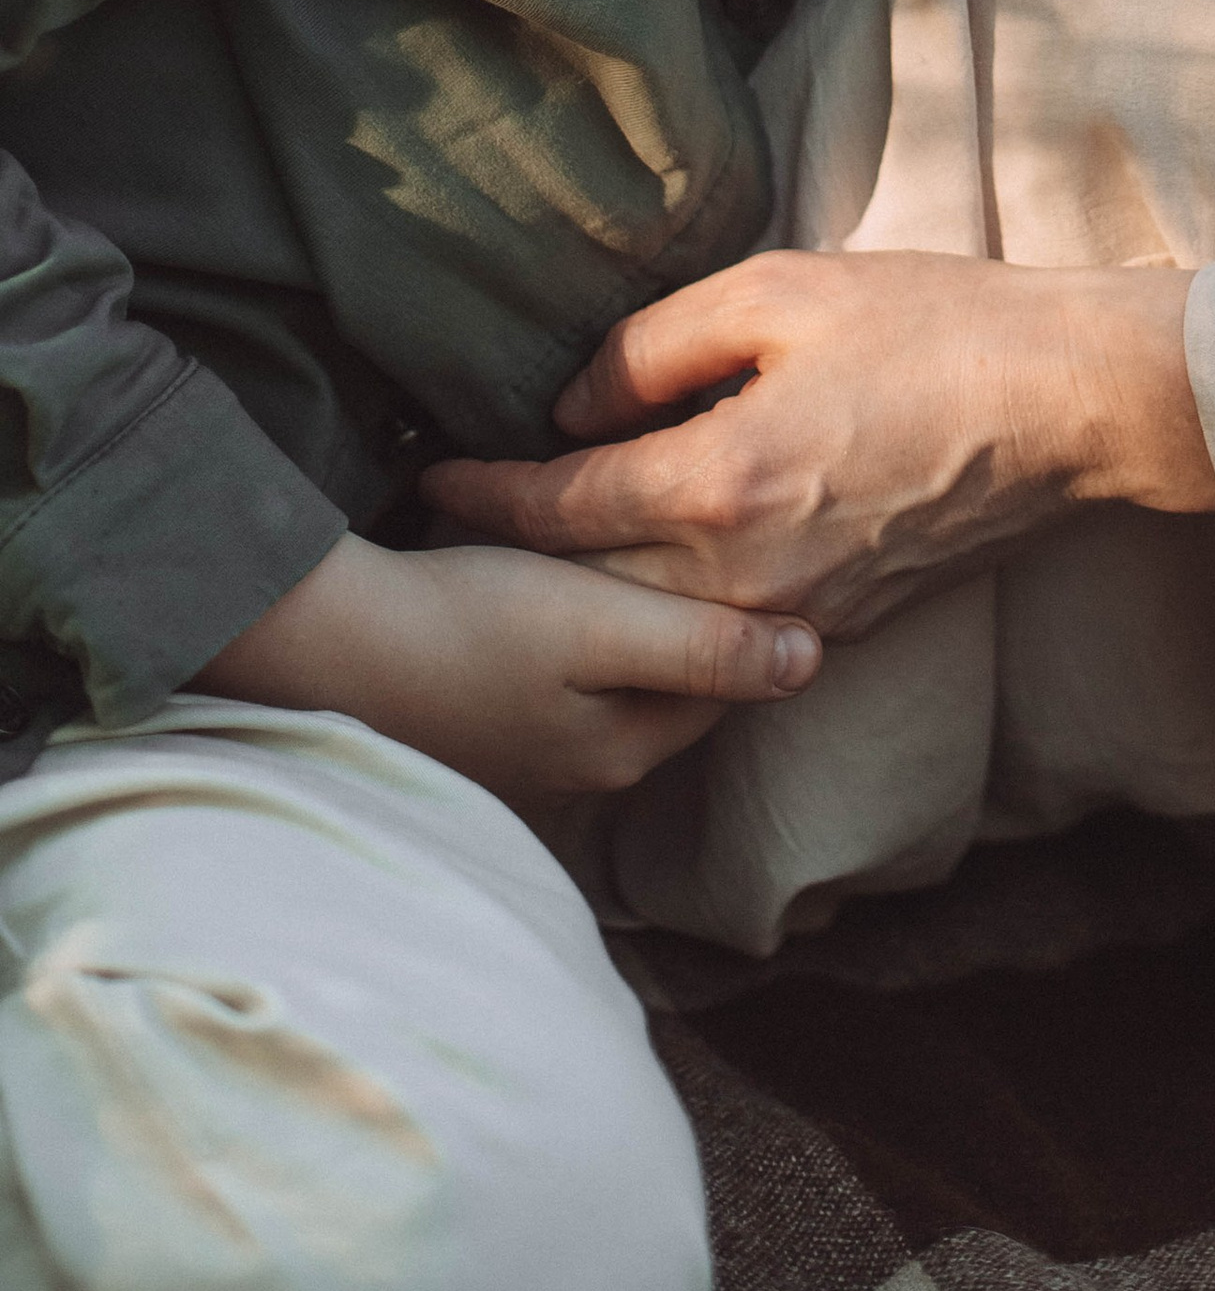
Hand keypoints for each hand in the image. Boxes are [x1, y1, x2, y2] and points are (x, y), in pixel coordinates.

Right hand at [192, 531, 820, 807]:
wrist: (325, 642)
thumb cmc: (467, 624)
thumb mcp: (599, 625)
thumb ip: (704, 645)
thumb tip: (813, 660)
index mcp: (628, 745)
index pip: (733, 676)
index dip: (753, 605)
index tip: (764, 535)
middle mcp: (588, 765)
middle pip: (678, 677)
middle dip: (698, 613)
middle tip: (715, 526)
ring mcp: (532, 749)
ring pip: (621, 671)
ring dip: (636, 613)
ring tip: (642, 543)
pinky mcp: (487, 716)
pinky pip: (565, 667)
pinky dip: (580, 622)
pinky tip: (567, 575)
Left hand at [420, 249, 1214, 639]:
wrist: (1073, 403)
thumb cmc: (938, 326)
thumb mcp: (783, 290)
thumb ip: (657, 344)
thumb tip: (576, 403)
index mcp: (723, 485)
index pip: (562, 508)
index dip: (485, 492)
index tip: (428, 480)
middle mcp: (748, 575)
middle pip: (591, 588)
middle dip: (513, 561)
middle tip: (447, 532)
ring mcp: (800, 611)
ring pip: (652, 621)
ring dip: (583, 591)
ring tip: (524, 556)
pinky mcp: (845, 622)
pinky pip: (721, 628)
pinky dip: (662, 606)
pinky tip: (640, 573)